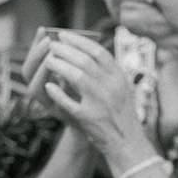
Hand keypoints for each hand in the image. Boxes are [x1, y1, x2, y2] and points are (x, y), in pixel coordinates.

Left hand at [22, 31, 147, 163]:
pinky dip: (58, 93)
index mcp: (119, 77)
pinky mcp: (90, 118)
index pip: (98, 52)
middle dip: (65, 50)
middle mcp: (112, 87)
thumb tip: (82, 50)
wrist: (128, 142)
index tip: (63, 35)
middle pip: (85, 61)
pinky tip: (49, 86)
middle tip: (51, 45)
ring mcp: (101, 103)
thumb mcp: (120, 87)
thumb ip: (106, 71)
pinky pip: (69, 103)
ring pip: (76, 77)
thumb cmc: (121, 113)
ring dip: (59, 66)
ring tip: (49, 61)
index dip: (79, 41)